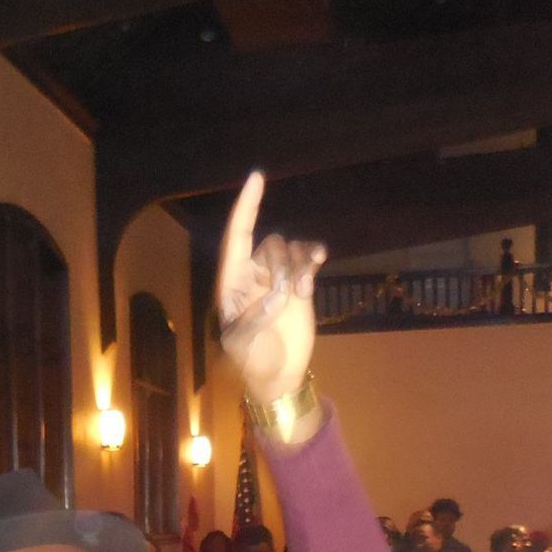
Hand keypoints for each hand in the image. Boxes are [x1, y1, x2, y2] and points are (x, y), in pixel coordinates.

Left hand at [216, 172, 325, 406]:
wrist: (279, 374)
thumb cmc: (252, 360)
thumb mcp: (243, 344)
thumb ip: (255, 318)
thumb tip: (277, 295)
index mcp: (231, 282)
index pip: (236, 236)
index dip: (246, 207)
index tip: (257, 178)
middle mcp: (252, 273)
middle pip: (270, 244)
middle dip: (282, 266)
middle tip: (286, 298)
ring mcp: (276, 277)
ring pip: (291, 248)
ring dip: (300, 266)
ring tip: (303, 293)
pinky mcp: (299, 283)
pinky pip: (308, 256)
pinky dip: (313, 257)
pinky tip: (319, 262)